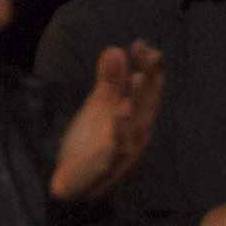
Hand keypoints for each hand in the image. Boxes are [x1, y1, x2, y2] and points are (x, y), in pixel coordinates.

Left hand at [49, 39, 165, 203]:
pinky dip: (118, 135)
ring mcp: (123, 152)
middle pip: (146, 104)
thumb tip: (116, 49)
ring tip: (138, 78)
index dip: (147, 67)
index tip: (142, 44)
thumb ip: (110, 80)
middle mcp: (136, 134)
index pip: (146, 90)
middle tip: (152, 55)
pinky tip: (118, 118)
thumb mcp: (99, 106)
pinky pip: (114, 151)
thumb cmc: (91, 143)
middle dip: (150, 80)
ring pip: (135, 125)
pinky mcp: (106, 167)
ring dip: (138, 102)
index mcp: (136, 118)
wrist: (73, 181)